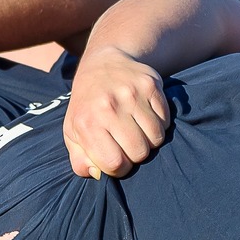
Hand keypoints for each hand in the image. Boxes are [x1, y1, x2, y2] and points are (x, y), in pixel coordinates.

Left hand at [65, 47, 169, 178]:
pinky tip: (146, 116)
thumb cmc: (87, 106)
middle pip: (140, 153)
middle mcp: (108, 107)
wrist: (102, 65)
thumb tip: (99, 175)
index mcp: (87, 122)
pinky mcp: (150, 85)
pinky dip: (160, 123)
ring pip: (157, 138)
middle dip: (136, 154)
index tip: (117, 159)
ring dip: (150, 140)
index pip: (115, 163)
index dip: (120, 168)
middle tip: (128, 143)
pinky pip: (166, 120)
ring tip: (138, 130)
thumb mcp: (73, 133)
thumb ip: (80, 160)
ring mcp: (131, 94)